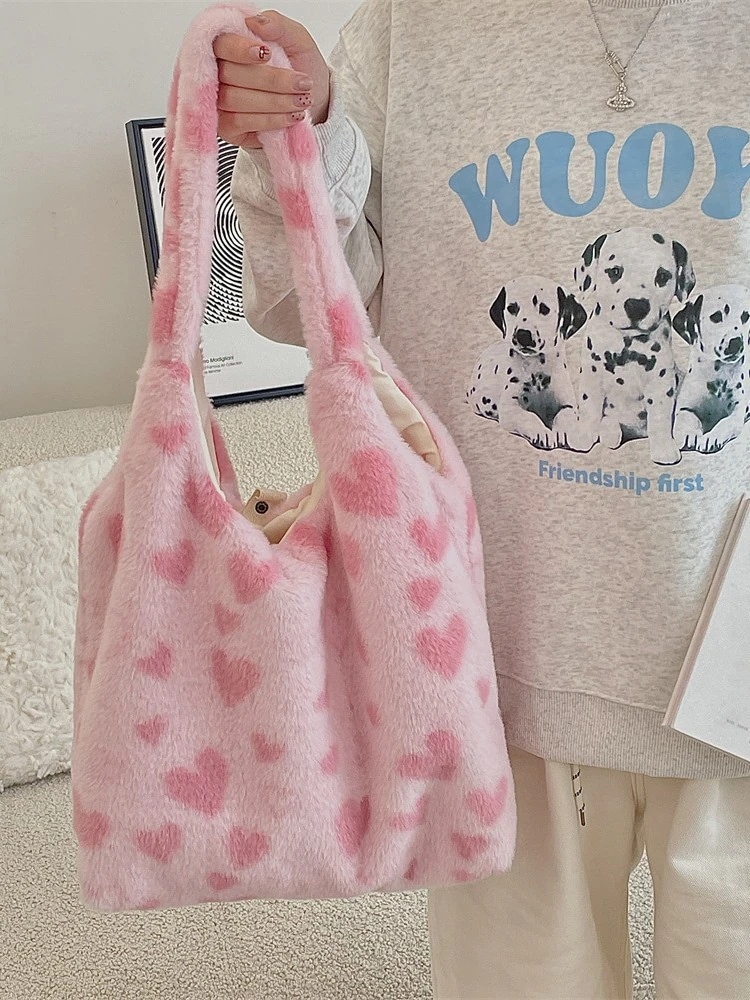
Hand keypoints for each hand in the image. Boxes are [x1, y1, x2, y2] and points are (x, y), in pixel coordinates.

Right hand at [213, 10, 330, 148]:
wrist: (315, 103)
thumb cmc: (301, 69)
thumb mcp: (298, 41)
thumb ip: (278, 25)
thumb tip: (256, 21)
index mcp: (232, 45)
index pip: (221, 43)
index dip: (239, 49)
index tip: (266, 54)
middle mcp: (220, 72)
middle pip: (229, 73)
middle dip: (271, 80)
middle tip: (301, 84)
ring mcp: (219, 101)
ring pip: (234, 99)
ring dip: (274, 102)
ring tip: (300, 101)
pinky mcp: (227, 126)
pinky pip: (238, 122)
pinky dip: (268, 120)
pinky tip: (289, 117)